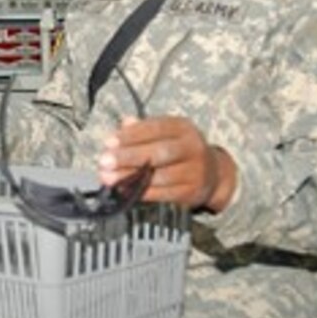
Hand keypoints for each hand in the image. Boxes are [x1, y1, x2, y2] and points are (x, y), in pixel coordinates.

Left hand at [96, 115, 236, 211]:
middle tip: (104, 161)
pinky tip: (124, 191)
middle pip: (159, 152)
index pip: (156, 128)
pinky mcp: (191, 193)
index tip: (108, 142)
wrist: (212, 174)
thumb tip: (124, 123)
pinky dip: (142, 193)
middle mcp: (193, 148)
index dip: (131, 135)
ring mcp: (195, 172)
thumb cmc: (176, 149)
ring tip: (108, 177)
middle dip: (129, 157)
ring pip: (160, 175)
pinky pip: (164, 194)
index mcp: (183, 128)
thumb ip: (142, 128)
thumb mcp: (164, 133)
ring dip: (131, 177)